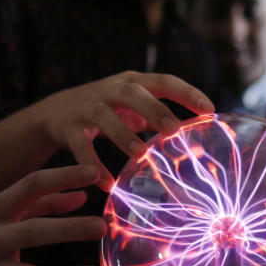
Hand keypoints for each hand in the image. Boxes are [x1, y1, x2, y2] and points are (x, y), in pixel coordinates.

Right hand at [39, 71, 214, 188]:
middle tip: (173, 129)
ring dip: (123, 135)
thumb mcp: (134, 105)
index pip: (164, 81)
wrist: (56, 111)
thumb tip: (195, 140)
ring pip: (105, 117)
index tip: (209, 109)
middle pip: (134, 93)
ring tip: (140, 154)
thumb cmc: (109, 109)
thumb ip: (159, 117)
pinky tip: (107, 184)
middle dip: (154, 109)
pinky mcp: (69, 127)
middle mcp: (111, 90)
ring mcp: (88, 107)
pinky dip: (93, 164)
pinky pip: (81, 146)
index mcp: (133, 82)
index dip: (187, 93)